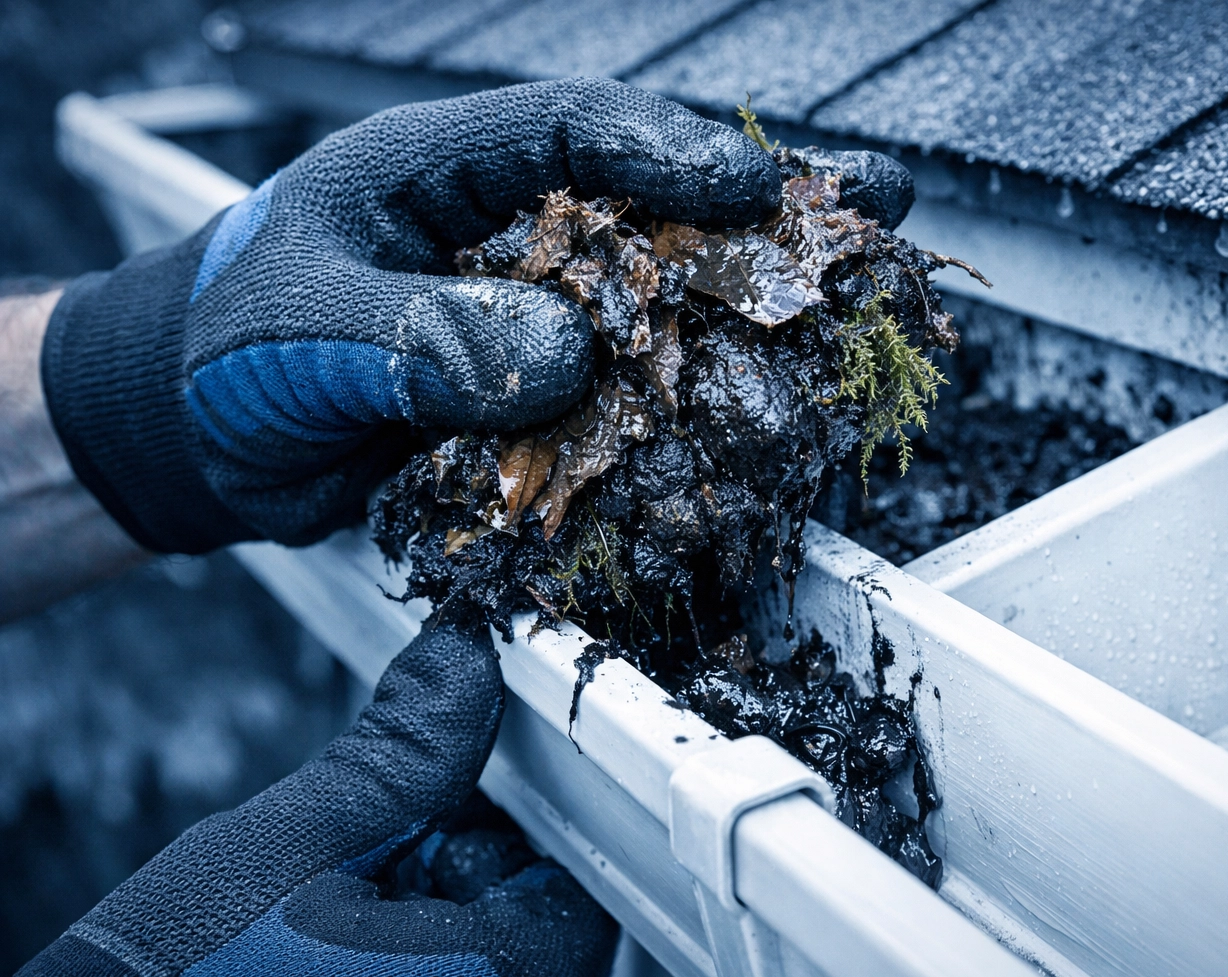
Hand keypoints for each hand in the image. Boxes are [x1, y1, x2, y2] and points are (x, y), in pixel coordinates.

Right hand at [0, 619, 617, 976]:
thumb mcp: (302, 836)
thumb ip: (405, 749)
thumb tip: (465, 660)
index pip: (574, 884)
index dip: (516, 820)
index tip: (453, 790)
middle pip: (530, 919)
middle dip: (461, 862)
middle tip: (378, 850)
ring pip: (482, 954)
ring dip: (427, 904)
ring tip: (339, 902)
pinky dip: (406, 947)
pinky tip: (332, 940)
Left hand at [41, 78, 784, 550]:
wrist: (200, 443)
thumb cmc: (222, 353)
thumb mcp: (299, 330)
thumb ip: (420, 338)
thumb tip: (564, 359)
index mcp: (437, 168)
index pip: (572, 130)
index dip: (669, 152)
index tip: (752, 188)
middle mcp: (504, 233)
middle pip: (652, 206)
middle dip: (761, 209)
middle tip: (874, 205)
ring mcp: (527, 315)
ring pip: (656, 303)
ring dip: (751, 309)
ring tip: (852, 308)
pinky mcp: (533, 397)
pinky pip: (625, 397)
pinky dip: (690, 406)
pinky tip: (760, 410)